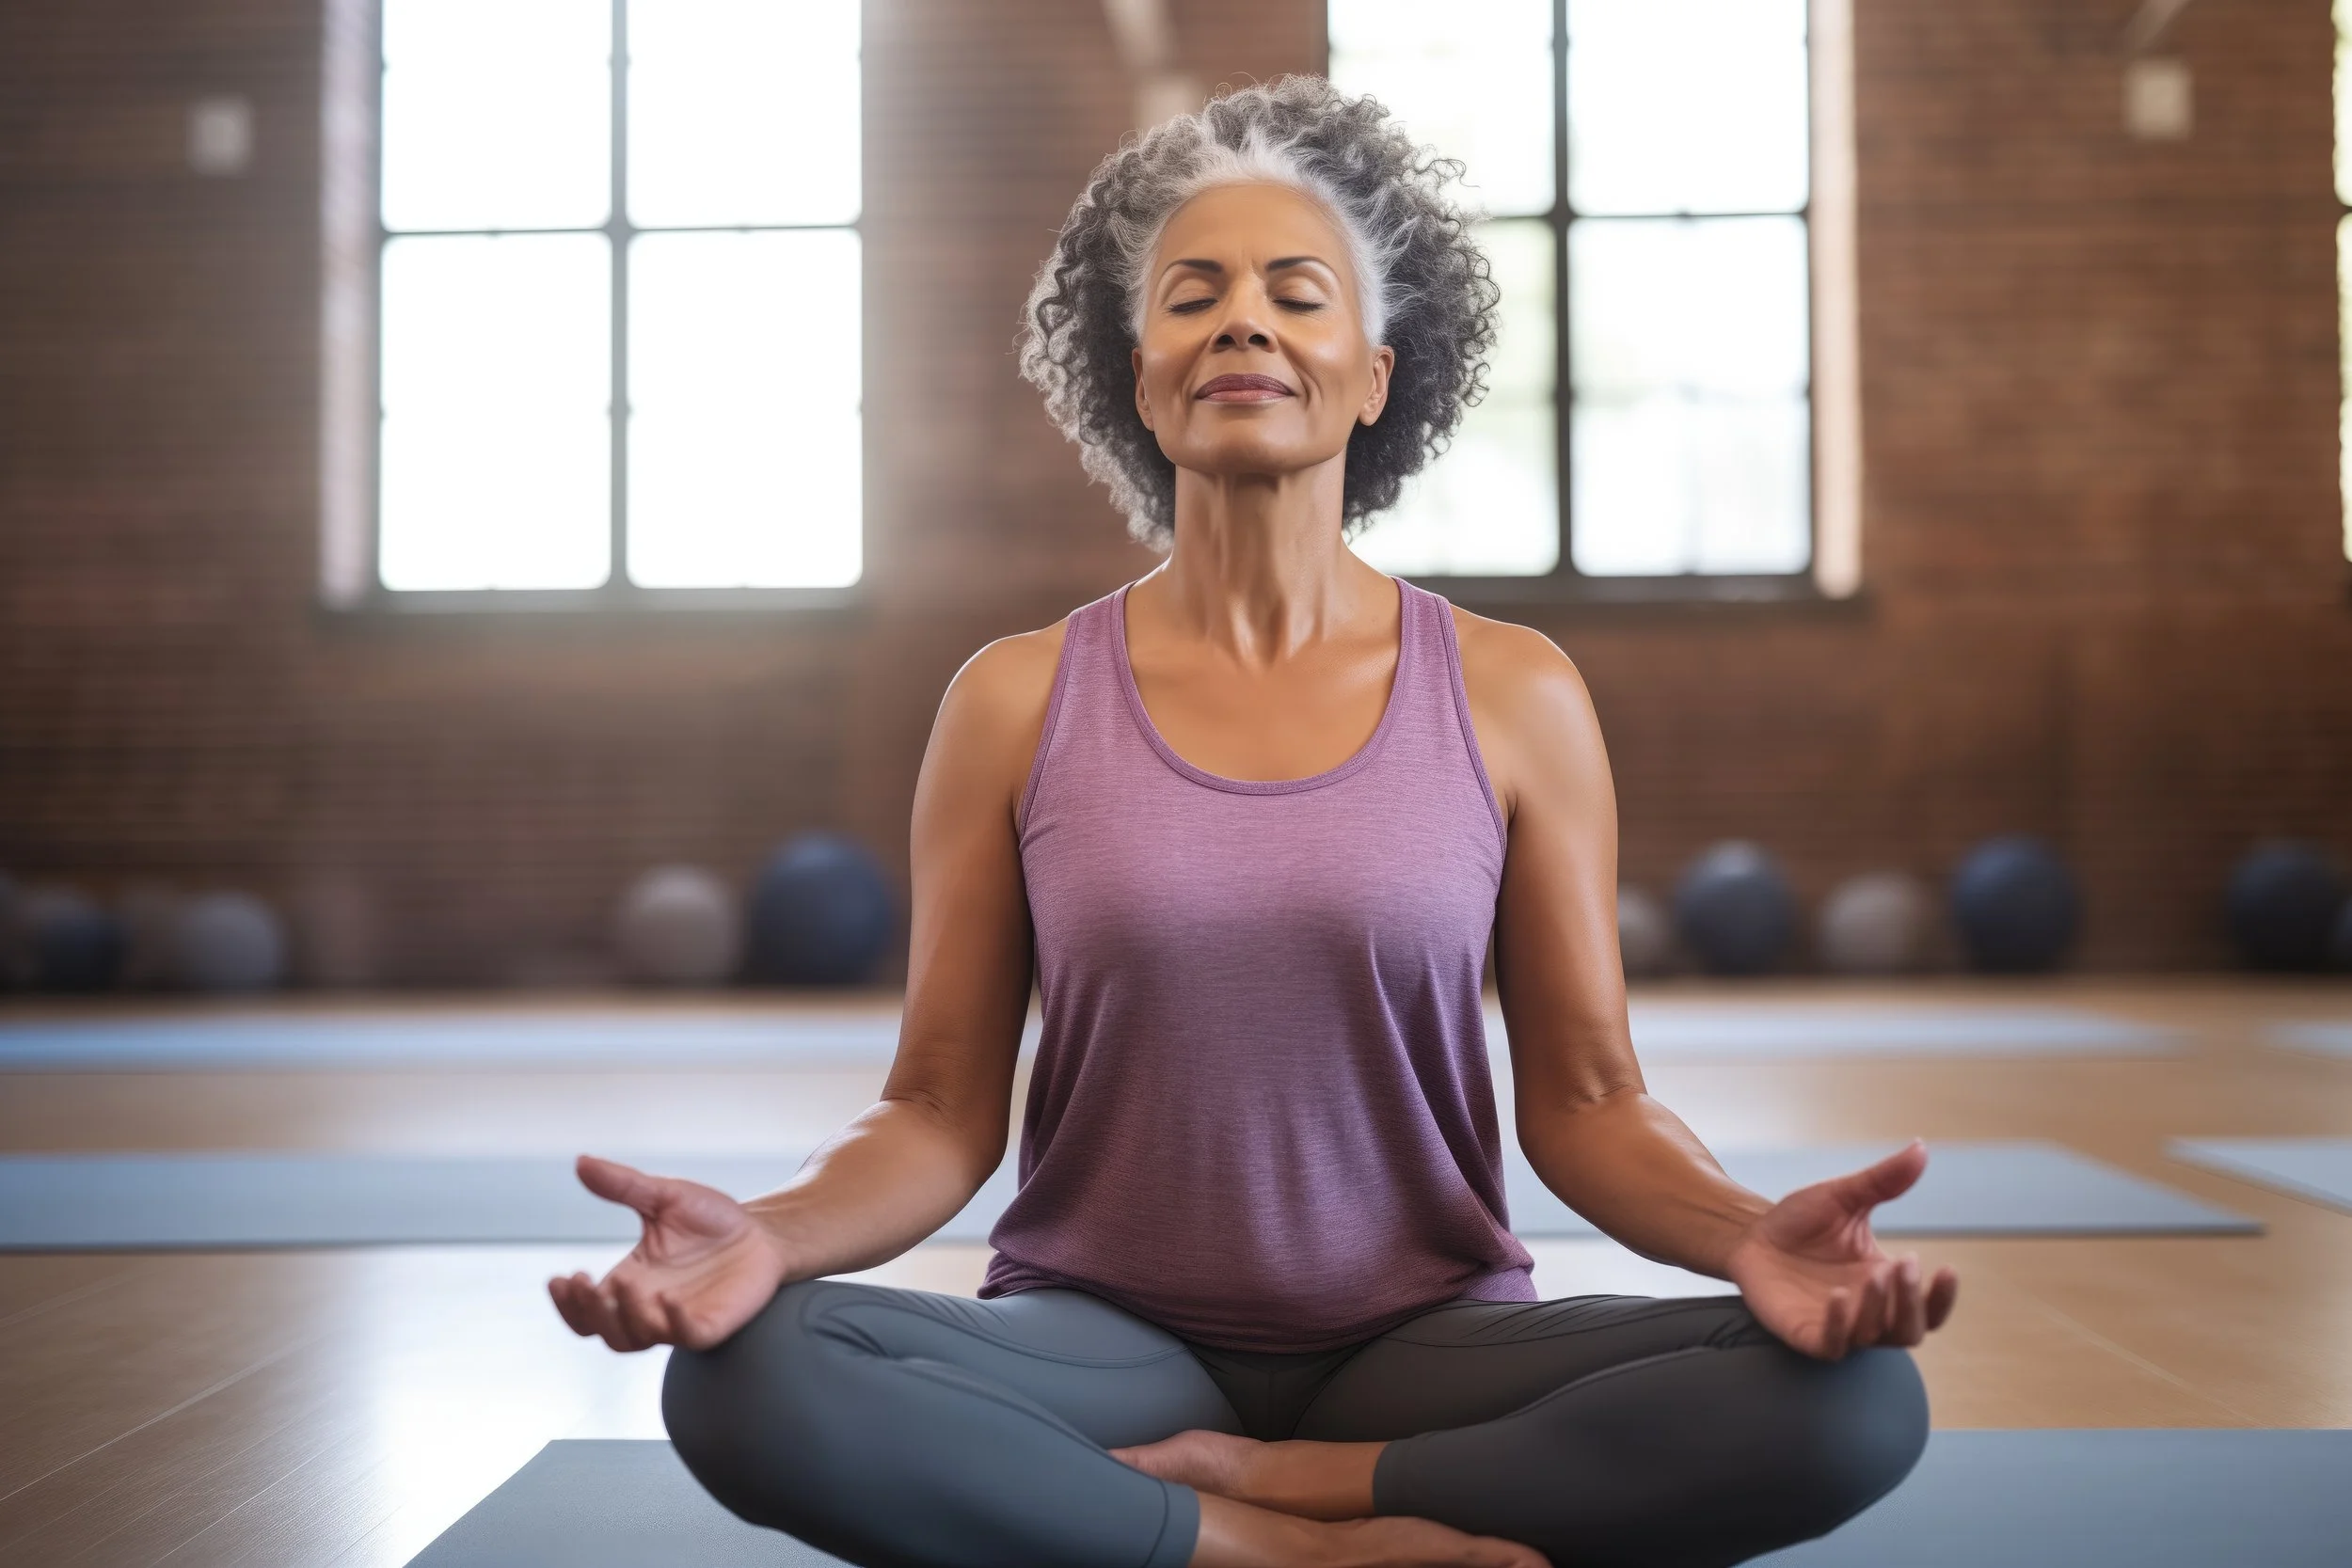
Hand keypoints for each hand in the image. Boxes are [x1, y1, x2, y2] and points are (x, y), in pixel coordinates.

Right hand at [547, 1154, 791, 1352]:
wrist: (764, 1233)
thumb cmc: (712, 1219)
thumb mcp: (664, 1197)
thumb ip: (623, 1185)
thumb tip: (581, 1161)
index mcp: (629, 1281)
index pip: (585, 1308)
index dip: (567, 1302)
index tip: (558, 1279)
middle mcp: (646, 1307)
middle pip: (601, 1329)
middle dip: (585, 1310)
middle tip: (582, 1281)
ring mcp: (677, 1320)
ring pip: (634, 1338)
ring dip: (623, 1316)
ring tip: (626, 1283)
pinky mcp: (710, 1326)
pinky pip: (686, 1336)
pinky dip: (673, 1324)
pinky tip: (668, 1300)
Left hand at [1725, 1139, 1959, 1360]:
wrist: (1750, 1234)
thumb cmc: (1801, 1221)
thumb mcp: (1844, 1196)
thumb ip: (1882, 1180)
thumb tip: (1920, 1148)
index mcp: (1884, 1284)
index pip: (1928, 1307)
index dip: (1942, 1297)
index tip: (1948, 1269)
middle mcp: (1867, 1312)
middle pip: (1910, 1330)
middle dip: (1913, 1302)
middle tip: (1906, 1264)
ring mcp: (1837, 1325)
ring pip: (1874, 1337)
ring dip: (1880, 1310)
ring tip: (1874, 1276)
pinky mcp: (1805, 1333)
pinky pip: (1831, 1344)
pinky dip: (1840, 1325)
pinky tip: (1840, 1296)